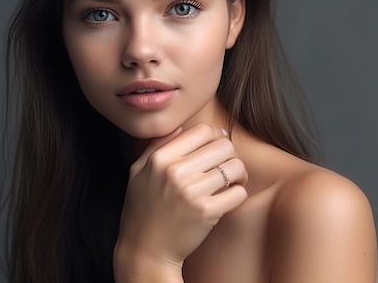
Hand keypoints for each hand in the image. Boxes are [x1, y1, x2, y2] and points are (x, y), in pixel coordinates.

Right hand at [114, 123, 247, 280]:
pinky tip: (227, 199)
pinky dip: (238, 195)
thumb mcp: (138, 172)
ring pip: (235, 167)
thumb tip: (179, 126)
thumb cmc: (142, 210)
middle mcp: (175, 171)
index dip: (213, 138)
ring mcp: (191, 191)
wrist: (145, 250)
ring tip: (230, 183)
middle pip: (224, 145)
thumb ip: (156, 146)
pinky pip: (239, 192)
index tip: (213, 151)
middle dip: (229, 156)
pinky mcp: (206, 212)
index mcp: (160, 158)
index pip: (202, 130)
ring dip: (238, 175)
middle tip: (225, 168)